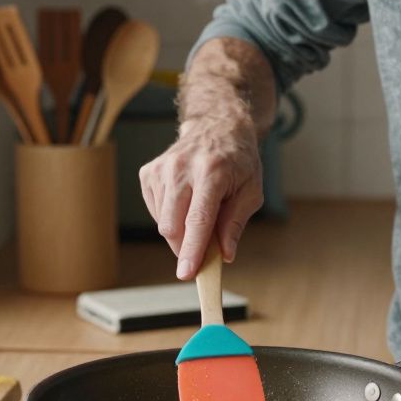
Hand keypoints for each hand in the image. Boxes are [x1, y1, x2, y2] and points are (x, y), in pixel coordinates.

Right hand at [139, 116, 263, 278]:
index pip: (198, 219)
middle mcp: (182, 168)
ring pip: (162, 223)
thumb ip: (236, 223)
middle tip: (204, 250)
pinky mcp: (148, 173)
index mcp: (212, 172)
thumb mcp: (251, 191)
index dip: (192, 249)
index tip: (186, 273)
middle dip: (186, 248)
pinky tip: (185, 203)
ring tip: (200, 212)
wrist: (217, 126)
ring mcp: (161, 169)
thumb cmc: (237, 161)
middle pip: (172, 226)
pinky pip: (156, 212)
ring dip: (181, 232)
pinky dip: (171, 218)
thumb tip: (225, 254)